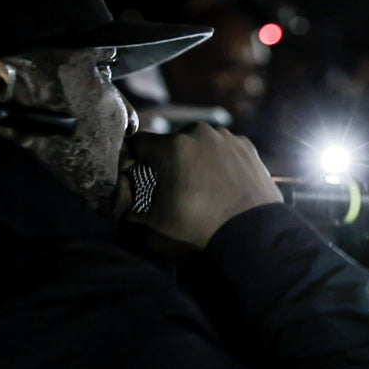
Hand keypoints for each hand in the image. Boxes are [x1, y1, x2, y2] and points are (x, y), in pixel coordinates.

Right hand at [122, 123, 283, 249]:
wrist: (251, 234)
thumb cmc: (199, 229)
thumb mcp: (154, 227)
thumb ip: (127, 213)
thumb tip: (117, 205)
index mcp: (172, 146)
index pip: (138, 144)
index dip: (132, 160)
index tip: (133, 175)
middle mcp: (199, 133)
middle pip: (172, 143)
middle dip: (168, 161)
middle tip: (172, 188)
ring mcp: (227, 137)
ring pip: (200, 144)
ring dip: (196, 160)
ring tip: (201, 187)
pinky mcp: (248, 147)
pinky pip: (225, 150)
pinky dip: (221, 162)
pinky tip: (223, 184)